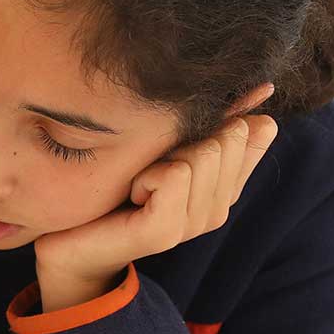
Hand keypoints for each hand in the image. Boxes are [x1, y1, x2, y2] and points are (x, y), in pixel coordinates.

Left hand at [33, 114, 278, 310]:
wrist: (69, 243)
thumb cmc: (113, 189)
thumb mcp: (166, 149)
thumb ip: (212, 125)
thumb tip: (264, 90)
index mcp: (224, 186)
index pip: (253, 132)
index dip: (217, 120)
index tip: (174, 143)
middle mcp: (218, 208)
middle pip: (227, 137)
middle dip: (180, 139)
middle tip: (147, 167)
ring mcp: (194, 224)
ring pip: (203, 154)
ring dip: (158, 159)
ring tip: (135, 184)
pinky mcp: (165, 232)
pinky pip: (174, 175)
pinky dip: (145, 176)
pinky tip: (130, 196)